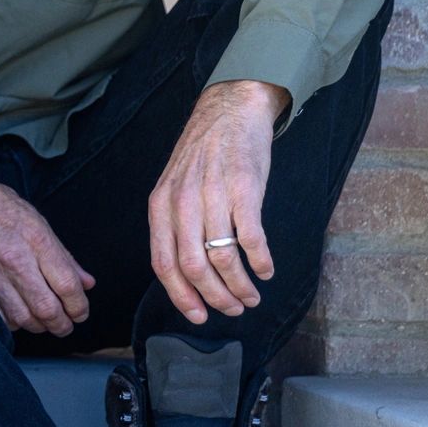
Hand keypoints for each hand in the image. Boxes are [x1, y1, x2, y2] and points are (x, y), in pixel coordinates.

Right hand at [0, 143, 93, 335]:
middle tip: (66, 324)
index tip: (80, 311)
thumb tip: (86, 282)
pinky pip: (0, 317)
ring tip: (45, 321)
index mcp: (35, 239)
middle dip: (63, 324)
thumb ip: (62, 255)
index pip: (67, 285)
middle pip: (47, 309)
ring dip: (40, 325)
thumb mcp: (35, 220)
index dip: (79, 306)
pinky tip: (19, 314)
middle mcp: (14, 259)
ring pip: (24, 318)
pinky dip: (14, 322)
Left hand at [147, 81, 282, 322]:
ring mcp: (214, 195)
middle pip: (193, 267)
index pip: (163, 263)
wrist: (229, 109)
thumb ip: (174, 225)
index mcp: (161, 205)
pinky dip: (260, 262)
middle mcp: (183, 202)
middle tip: (233, 310)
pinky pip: (251, 238)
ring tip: (252, 296)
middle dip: (214, 297)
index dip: (181, 296)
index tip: (199, 316)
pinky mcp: (246, 189)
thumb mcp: (174, 187)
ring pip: (223, 258)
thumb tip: (184, 273)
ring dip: (240, 286)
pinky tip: (266, 270)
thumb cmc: (203, 154)